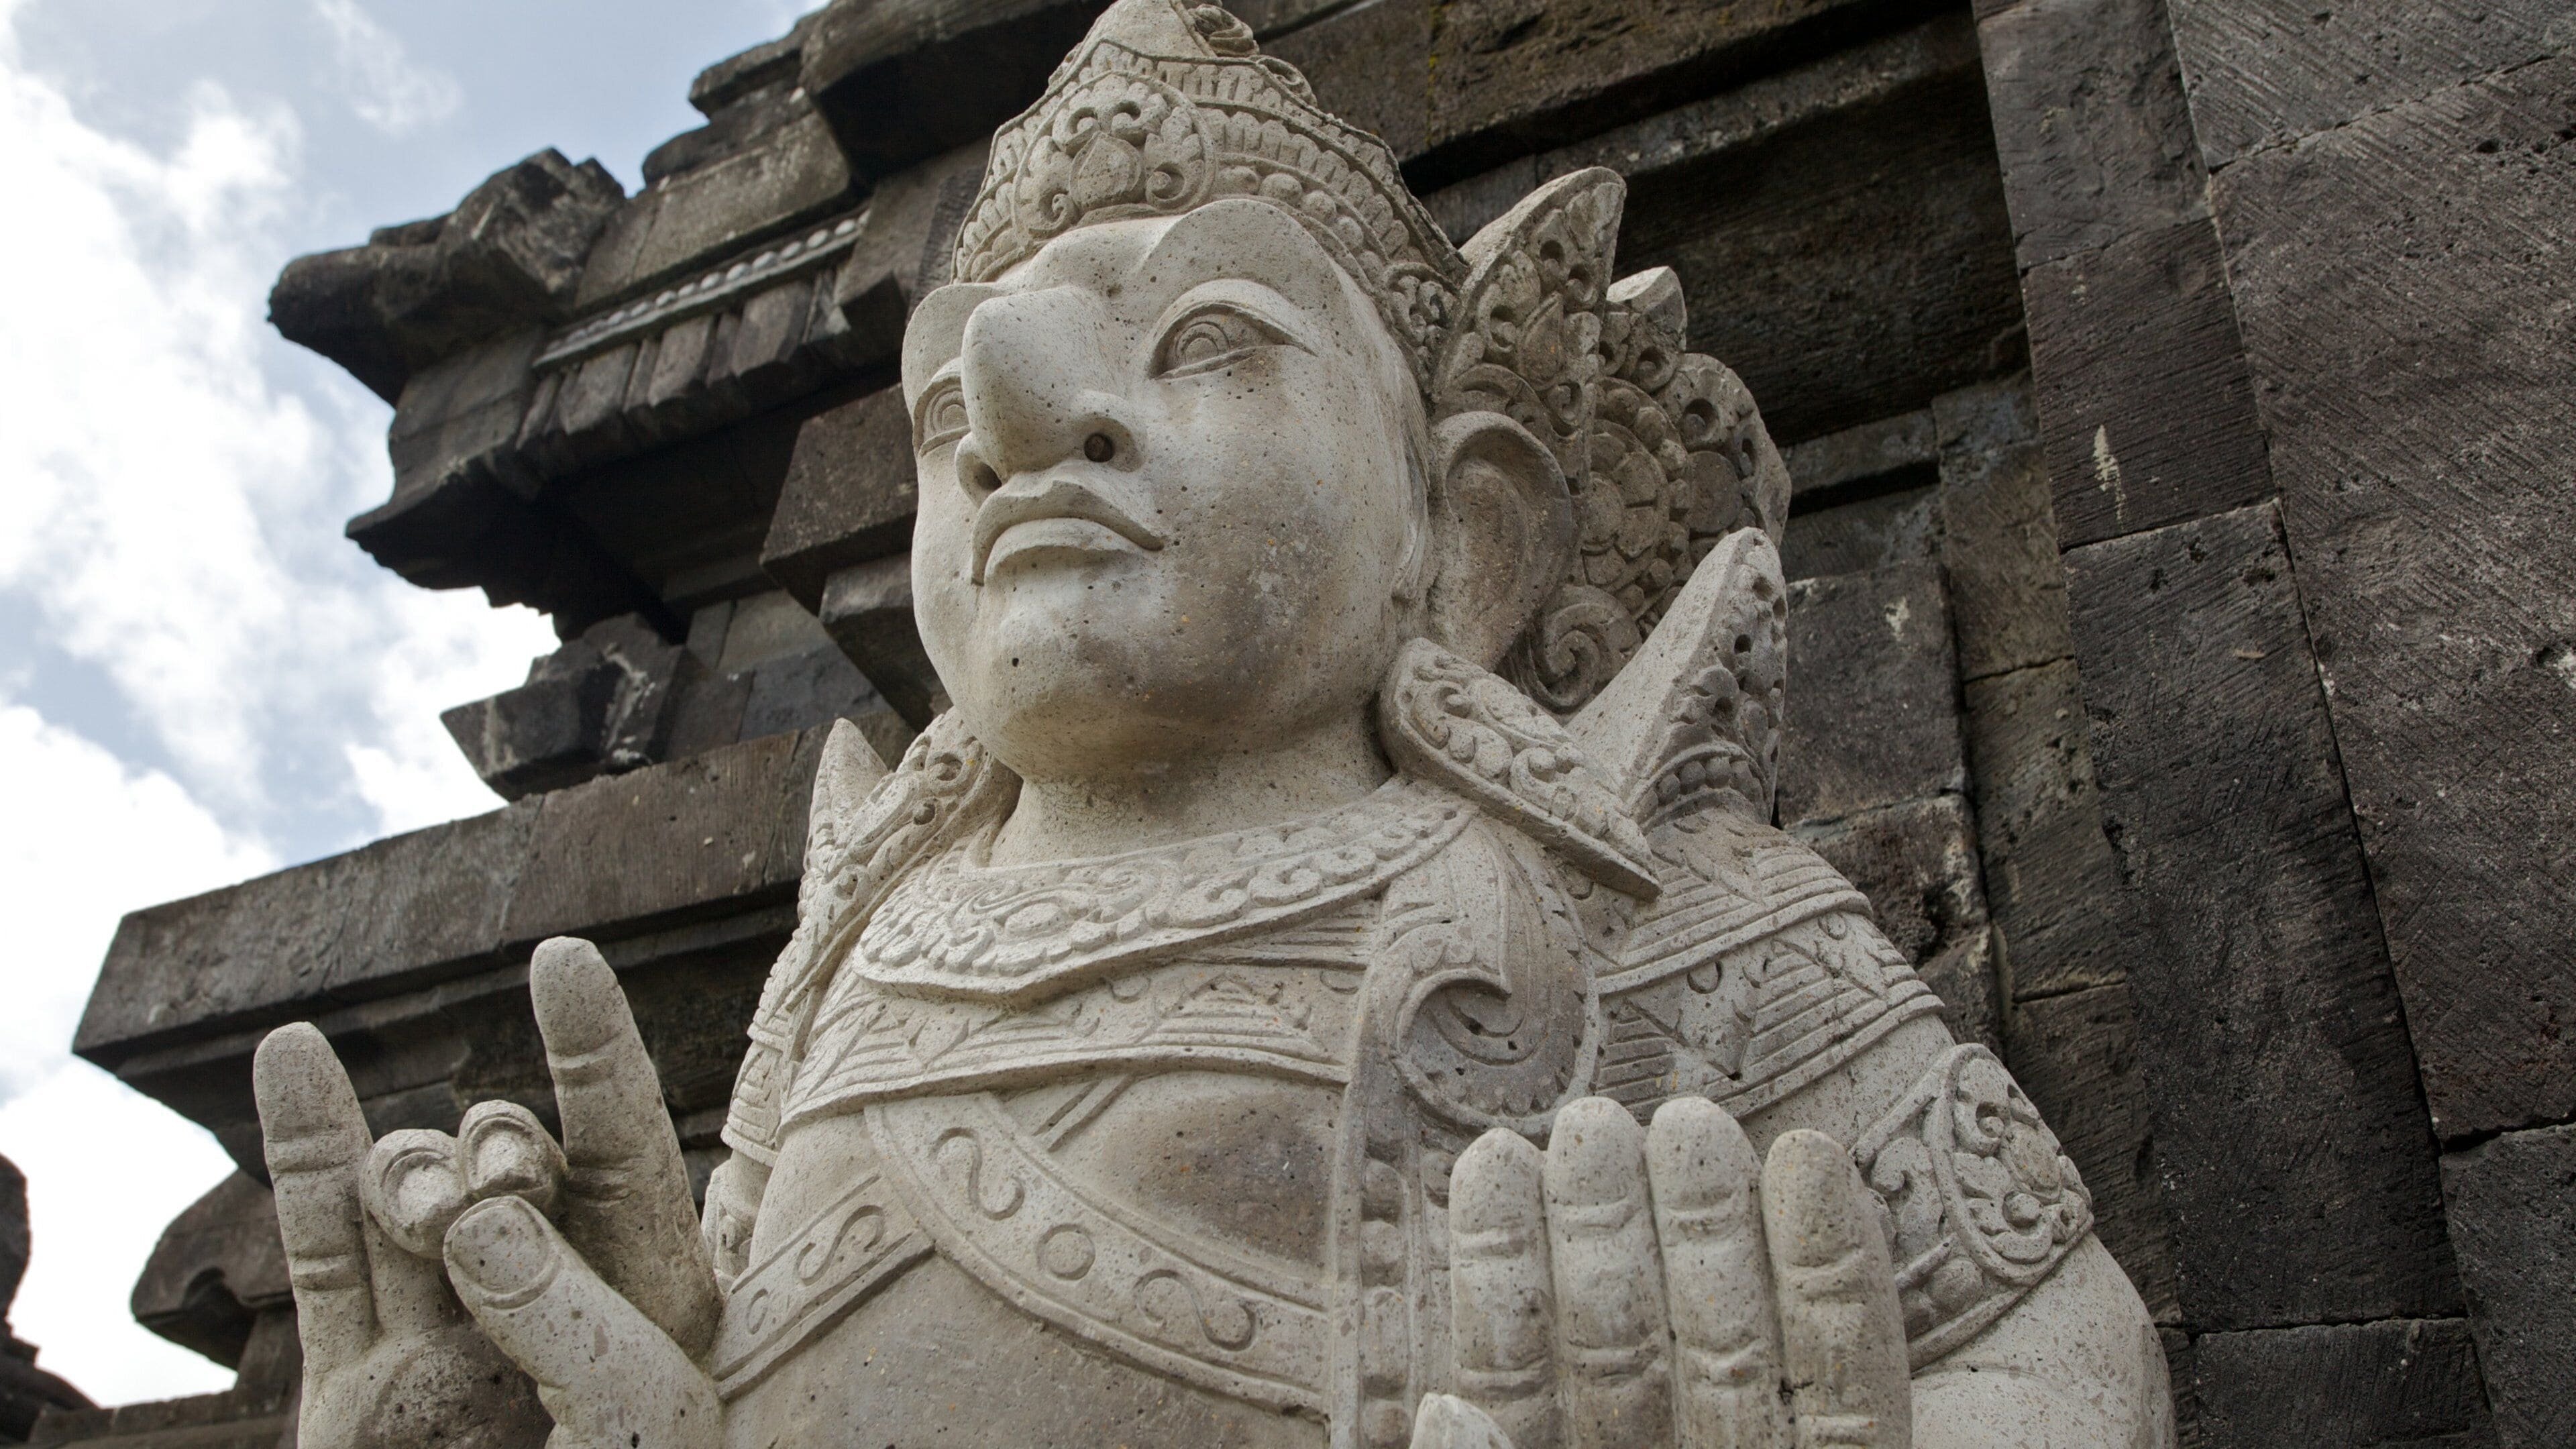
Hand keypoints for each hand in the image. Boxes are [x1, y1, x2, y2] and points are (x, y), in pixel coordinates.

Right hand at [256, 938, 725, 1448]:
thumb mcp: (636, 1413)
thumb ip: (567, 1315)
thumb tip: (484, 1215)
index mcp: (654, 1309)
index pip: (627, 1149)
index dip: (597, 1052)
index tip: (561, 957)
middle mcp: (551, 1309)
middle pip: (520, 1167)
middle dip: (501, 1144)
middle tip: (482, 1204)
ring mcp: (446, 1344)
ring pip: (417, 1197)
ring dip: (411, 1165)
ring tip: (425, 1211)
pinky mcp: (354, 1390)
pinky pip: (325, 1252)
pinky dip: (305, 1149)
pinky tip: (296, 1049)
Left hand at [1415, 1098, 1910, 1448]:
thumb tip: (1446, 1410)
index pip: (1516, 1380)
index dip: (1502, 1268)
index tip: (1495, 1155)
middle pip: (1629, 1344)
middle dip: (1613, 1226)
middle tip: (1596, 1117)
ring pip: (1734, 1341)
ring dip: (1716, 1222)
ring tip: (1690, 1115)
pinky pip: (1851, 1385)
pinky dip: (1840, 1277)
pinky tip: (1816, 1163)